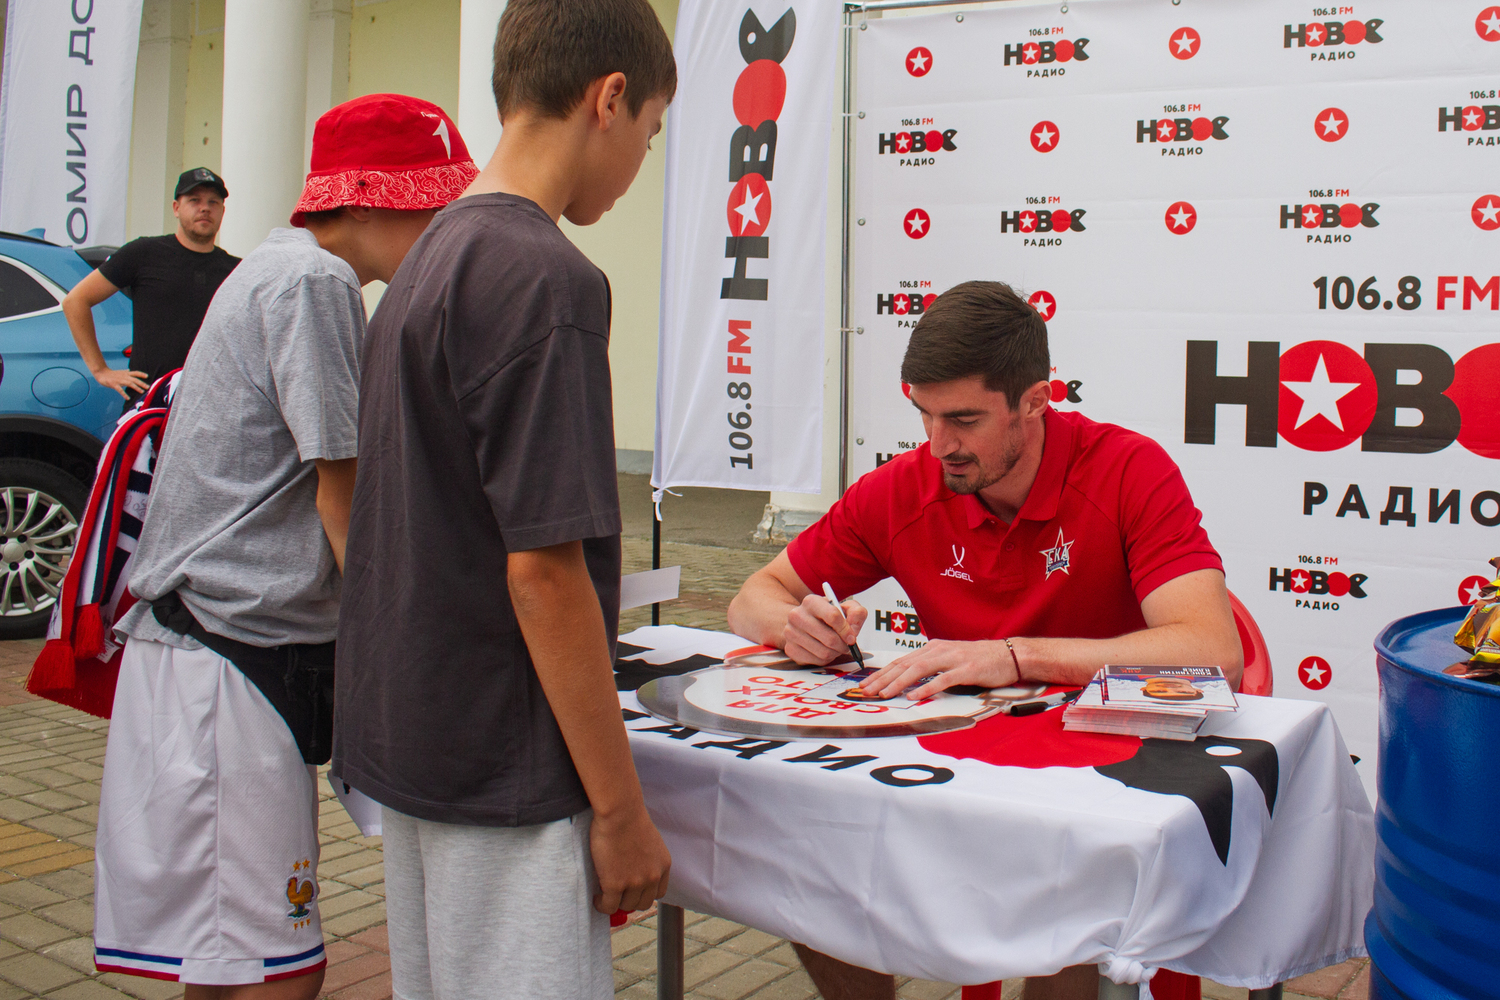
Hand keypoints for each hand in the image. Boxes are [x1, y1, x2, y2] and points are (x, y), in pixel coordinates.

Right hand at [93, 367, 148, 397]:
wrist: (101, 373)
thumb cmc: (112, 374)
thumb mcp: (120, 372)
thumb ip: (126, 372)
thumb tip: (130, 370)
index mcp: (126, 373)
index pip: (135, 372)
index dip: (141, 374)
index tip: (147, 376)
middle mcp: (124, 376)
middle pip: (134, 379)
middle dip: (141, 383)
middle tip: (148, 387)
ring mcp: (119, 380)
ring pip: (129, 383)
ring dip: (136, 387)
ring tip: (142, 391)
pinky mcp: (114, 384)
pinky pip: (120, 390)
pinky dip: (124, 394)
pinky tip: (128, 398)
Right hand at [589, 802, 670, 913]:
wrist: (619, 812)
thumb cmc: (629, 817)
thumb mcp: (649, 840)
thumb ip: (647, 858)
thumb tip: (635, 868)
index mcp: (663, 865)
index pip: (659, 893)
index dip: (644, 894)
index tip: (633, 891)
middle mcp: (652, 876)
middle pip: (643, 903)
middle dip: (630, 900)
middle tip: (617, 894)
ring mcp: (635, 883)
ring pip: (625, 905)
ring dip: (615, 902)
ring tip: (604, 895)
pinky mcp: (615, 885)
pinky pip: (608, 906)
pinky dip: (601, 905)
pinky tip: (597, 898)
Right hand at [782, 594, 867, 664]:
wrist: (804, 622)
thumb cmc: (826, 616)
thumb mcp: (844, 608)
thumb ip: (856, 613)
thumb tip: (854, 628)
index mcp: (811, 602)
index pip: (833, 616)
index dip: (846, 630)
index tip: (852, 637)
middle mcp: (797, 615)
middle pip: (829, 638)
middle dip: (843, 645)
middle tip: (846, 645)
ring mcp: (791, 633)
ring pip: (824, 652)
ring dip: (835, 652)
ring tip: (835, 647)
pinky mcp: (790, 649)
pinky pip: (816, 661)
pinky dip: (825, 659)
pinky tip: (824, 650)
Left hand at [860, 638, 1019, 700]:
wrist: (1009, 654)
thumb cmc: (980, 659)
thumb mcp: (950, 659)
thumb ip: (931, 667)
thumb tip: (908, 680)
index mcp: (933, 648)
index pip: (901, 661)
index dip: (882, 673)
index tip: (866, 684)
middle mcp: (939, 650)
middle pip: (905, 664)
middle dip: (883, 678)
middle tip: (867, 690)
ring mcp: (953, 659)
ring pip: (919, 669)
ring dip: (899, 682)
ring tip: (885, 694)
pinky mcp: (966, 670)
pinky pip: (943, 679)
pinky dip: (927, 687)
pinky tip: (915, 695)